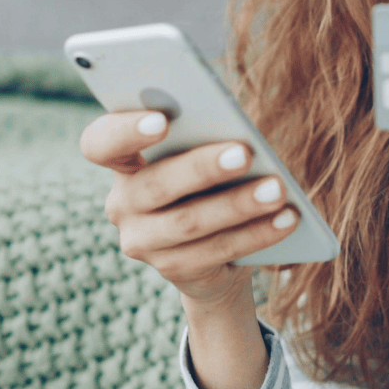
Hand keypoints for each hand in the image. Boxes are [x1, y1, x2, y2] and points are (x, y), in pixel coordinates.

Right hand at [80, 110, 299, 309]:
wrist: (217, 251)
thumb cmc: (213, 179)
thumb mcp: (206, 153)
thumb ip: (209, 137)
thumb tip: (241, 133)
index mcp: (124, 161)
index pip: (101, 143)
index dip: (125, 131)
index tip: (162, 120)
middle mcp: (123, 203)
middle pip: (155, 184)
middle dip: (202, 168)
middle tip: (244, 152)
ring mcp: (142, 241)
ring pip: (189, 222)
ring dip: (238, 205)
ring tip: (278, 190)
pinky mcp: (172, 268)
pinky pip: (217, 250)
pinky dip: (257, 233)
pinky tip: (288, 218)